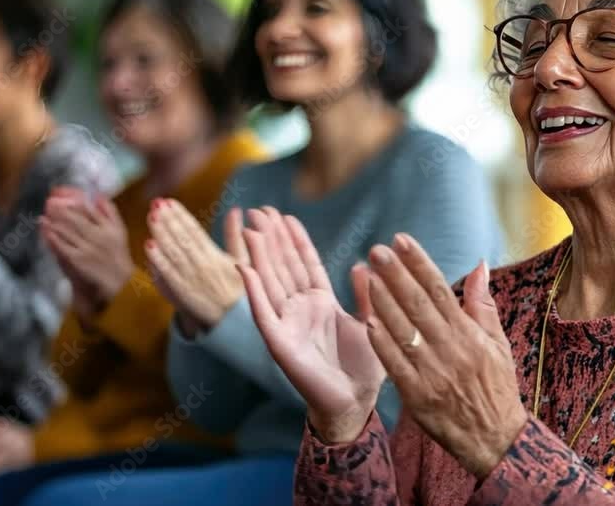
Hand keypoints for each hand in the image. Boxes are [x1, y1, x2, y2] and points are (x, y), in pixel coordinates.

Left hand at [41, 188, 132, 315]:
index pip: (90, 208)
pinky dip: (53, 235)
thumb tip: (98, 194)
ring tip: (45, 210)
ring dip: (54, 219)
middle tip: (49, 199)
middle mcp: (100, 236)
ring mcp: (88, 248)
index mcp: (110, 227)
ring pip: (68, 230)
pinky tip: (45, 227)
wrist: (119, 284)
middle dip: (61, 207)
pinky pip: (63, 245)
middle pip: (76, 217)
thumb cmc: (117, 256)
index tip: (60, 190)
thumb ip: (110, 212)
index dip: (73, 197)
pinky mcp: (78, 260)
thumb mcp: (119, 231)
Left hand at [145, 199, 248, 328]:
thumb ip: (235, 235)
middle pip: (182, 239)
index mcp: (216, 257)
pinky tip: (148, 244)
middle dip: (168, 219)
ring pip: (173, 253)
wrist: (234, 321)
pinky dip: (158, 260)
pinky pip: (168, 275)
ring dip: (161, 233)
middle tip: (156, 203)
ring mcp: (191, 280)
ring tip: (151, 216)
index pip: (195, 231)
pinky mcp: (182, 293)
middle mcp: (203, 266)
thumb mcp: (243, 260)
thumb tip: (236, 210)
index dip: (181, 216)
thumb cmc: (240, 289)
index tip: (169, 201)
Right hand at [238, 208, 383, 442]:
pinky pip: (263, 313)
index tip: (285, 214)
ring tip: (250, 227)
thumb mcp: (370, 322)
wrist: (355, 404)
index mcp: (321, 302)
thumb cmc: (364, 368)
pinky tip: (244, 268)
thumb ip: (364, 294)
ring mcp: (288, 325)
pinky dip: (253, 291)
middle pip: (283, 266)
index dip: (295, 239)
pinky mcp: (280, 344)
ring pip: (270, 282)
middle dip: (273, 238)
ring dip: (259, 255)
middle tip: (260, 209)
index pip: (305, 263)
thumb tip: (362, 264)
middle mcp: (300, 310)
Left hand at [365, 233, 525, 478]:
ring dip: (384, 302)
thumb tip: (478, 265)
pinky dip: (382, 343)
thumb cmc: (496, 388)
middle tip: (377, 250)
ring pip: (405, 331)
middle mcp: (451, 349)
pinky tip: (368, 320)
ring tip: (367, 275)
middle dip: (397, 274)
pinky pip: (396, 365)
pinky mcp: (418, 396)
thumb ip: (483, 304)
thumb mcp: (498, 344)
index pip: (441, 290)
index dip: (420, 263)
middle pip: (420, 305)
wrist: (494, 439)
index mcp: (469, 334)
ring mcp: (433, 373)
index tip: (401, 239)